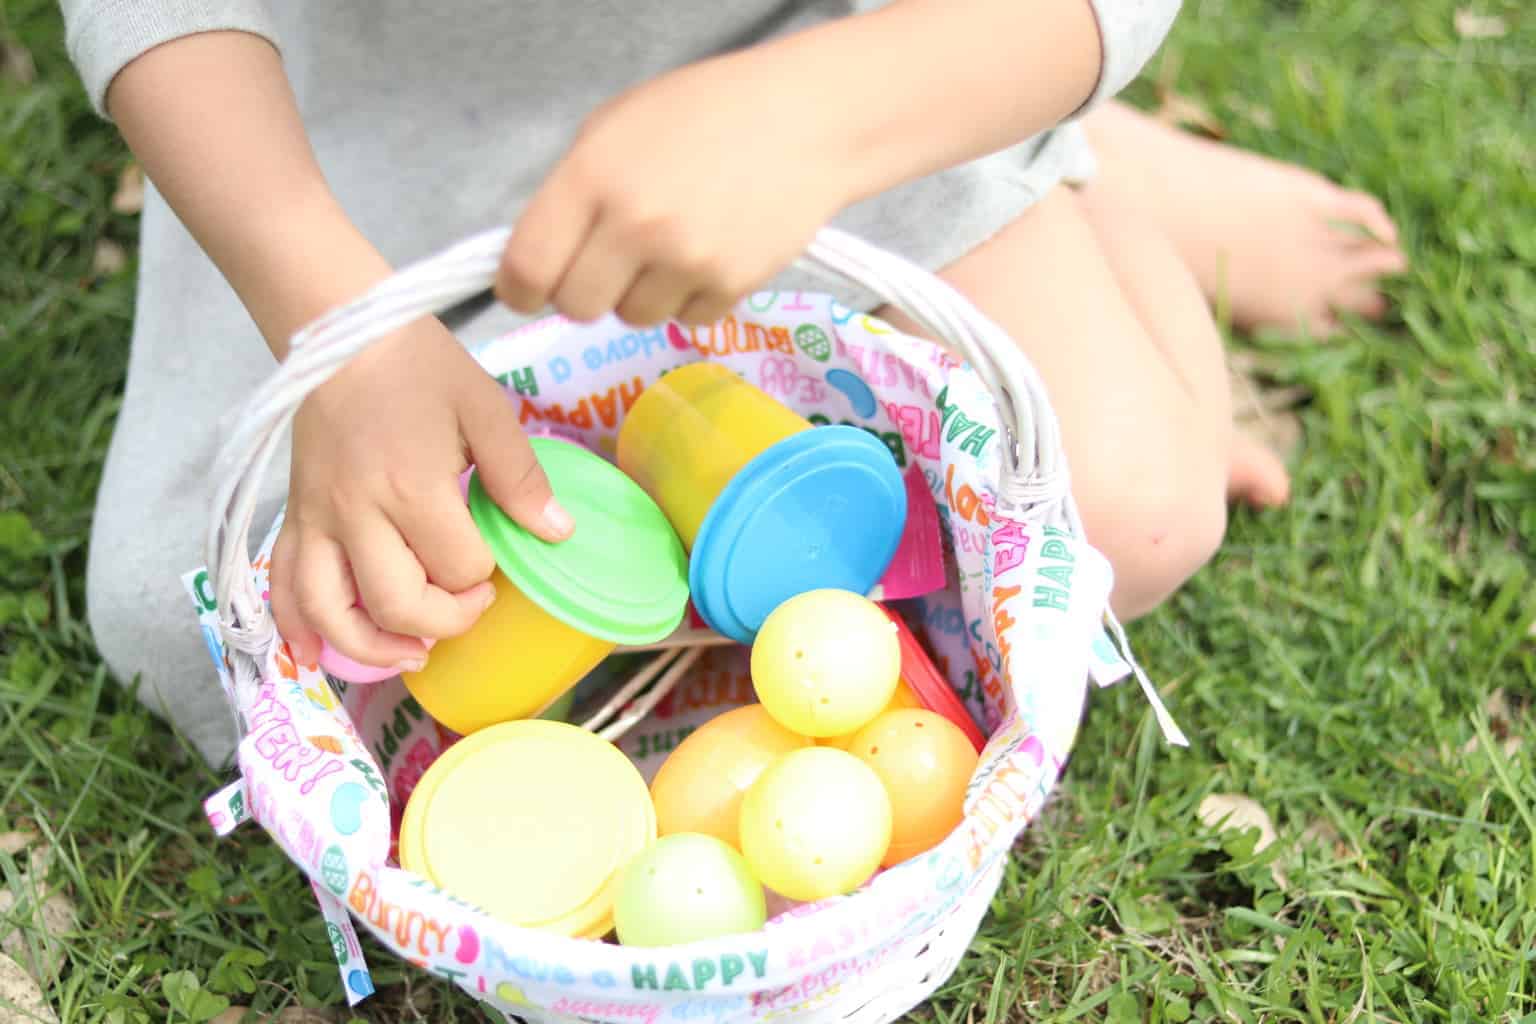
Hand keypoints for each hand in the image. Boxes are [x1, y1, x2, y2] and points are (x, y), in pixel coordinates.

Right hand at [268, 318, 573, 670]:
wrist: (339, 330)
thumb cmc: (418, 364)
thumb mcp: (485, 408)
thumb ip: (520, 477)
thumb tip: (559, 533)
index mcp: (412, 486)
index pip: (458, 566)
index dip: (486, 576)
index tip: (497, 559)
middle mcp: (357, 513)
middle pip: (399, 603)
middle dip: (445, 620)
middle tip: (470, 604)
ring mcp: (317, 519)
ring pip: (330, 611)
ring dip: (372, 647)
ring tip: (412, 653)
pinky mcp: (293, 516)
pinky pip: (283, 587)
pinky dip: (297, 628)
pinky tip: (318, 651)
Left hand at [496, 49, 856, 326]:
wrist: (803, 121)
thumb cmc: (702, 114)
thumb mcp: (614, 129)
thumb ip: (572, 193)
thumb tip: (540, 259)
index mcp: (592, 176)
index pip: (527, 267)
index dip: (519, 288)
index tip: (529, 289)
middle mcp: (635, 224)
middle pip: (577, 307)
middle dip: (584, 291)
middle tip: (609, 263)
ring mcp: (685, 260)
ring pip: (633, 318)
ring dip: (642, 294)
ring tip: (671, 248)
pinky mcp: (730, 285)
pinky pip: (686, 319)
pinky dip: (692, 297)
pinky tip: (711, 252)